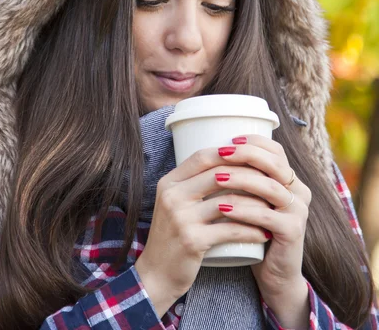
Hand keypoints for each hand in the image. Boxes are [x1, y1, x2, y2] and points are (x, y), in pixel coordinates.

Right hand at [135, 144, 270, 302]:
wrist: (156, 275)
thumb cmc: (172, 236)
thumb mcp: (174, 205)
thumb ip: (193, 185)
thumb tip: (228, 165)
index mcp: (169, 183)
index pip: (202, 157)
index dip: (229, 153)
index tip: (251, 158)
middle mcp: (172, 196)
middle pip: (217, 174)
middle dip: (248, 175)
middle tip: (269, 180)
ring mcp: (181, 218)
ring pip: (227, 201)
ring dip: (255, 204)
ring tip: (271, 207)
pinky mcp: (191, 240)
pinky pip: (229, 230)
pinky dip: (251, 231)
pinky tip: (264, 233)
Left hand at [215, 134, 311, 297]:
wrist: (273, 274)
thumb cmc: (254, 231)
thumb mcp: (250, 201)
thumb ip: (241, 179)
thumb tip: (207, 153)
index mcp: (289, 179)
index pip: (275, 150)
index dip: (253, 142)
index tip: (229, 140)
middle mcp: (299, 190)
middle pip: (274, 163)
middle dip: (245, 155)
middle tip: (220, 153)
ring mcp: (298, 211)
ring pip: (269, 187)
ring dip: (240, 180)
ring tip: (216, 178)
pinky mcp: (293, 231)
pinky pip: (267, 216)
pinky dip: (244, 210)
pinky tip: (223, 207)